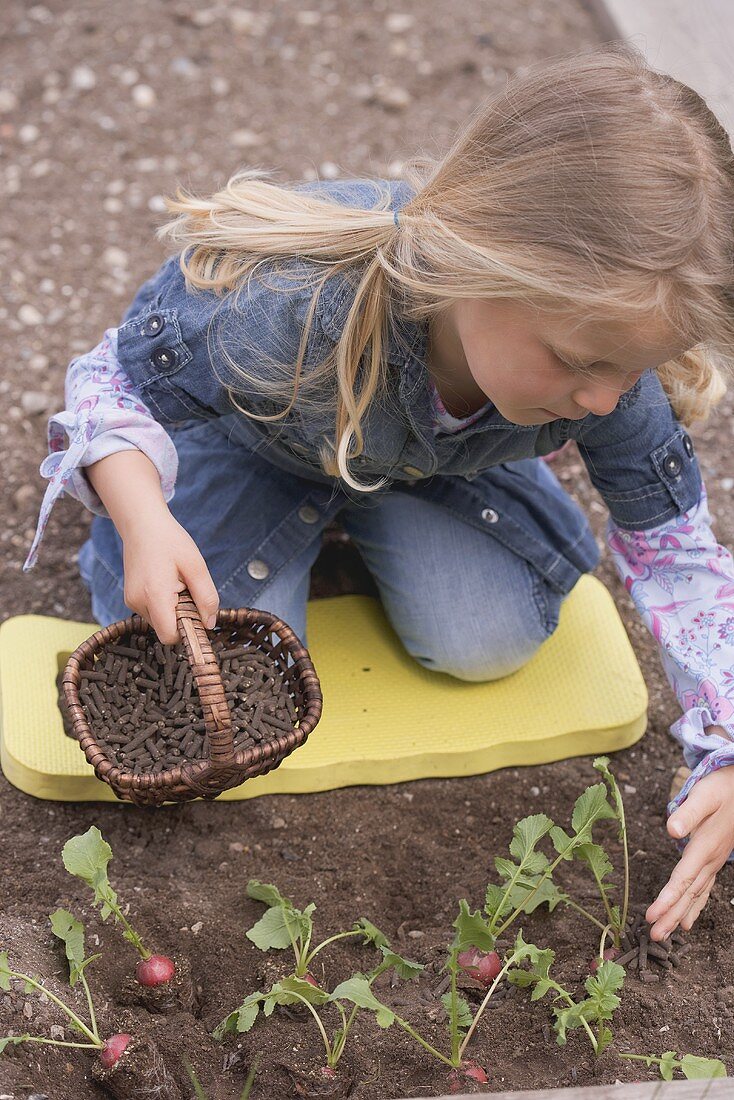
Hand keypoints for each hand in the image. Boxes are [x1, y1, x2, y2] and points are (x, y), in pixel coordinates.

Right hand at [122, 508, 218, 644]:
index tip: (198, 615)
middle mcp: (138, 602)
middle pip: (165, 630)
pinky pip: (152, 612)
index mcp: (154, 594)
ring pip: (159, 622)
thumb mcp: (196, 566)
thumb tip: (209, 624)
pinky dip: (163, 605)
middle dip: (181, 618)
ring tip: (175, 584)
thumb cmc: (170, 541)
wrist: (142, 524)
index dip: (187, 631)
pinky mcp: (130, 598)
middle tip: (187, 591)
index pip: (170, 636)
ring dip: (172, 611)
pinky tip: (166, 583)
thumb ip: (206, 597)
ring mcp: (131, 601)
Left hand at [646, 765, 733, 939]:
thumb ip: (688, 814)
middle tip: (654, 936)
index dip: (667, 899)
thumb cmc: (720, 790)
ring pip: (695, 895)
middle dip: (670, 916)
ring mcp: (714, 863)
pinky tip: (685, 921)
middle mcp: (710, 860)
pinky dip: (693, 907)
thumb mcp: (704, 796)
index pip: (683, 878)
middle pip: (688, 893)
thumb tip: (672, 830)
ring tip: (664, 935)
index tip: (652, 915)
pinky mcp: (713, 861)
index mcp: (705, 847)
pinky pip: (702, 890)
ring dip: (679, 915)